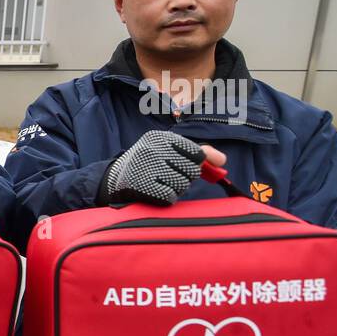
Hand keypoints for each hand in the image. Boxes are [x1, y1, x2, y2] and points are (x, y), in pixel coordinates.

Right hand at [102, 130, 216, 205]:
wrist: (114, 179)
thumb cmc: (149, 164)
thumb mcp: (169, 151)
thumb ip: (198, 153)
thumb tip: (222, 161)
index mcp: (161, 137)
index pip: (197, 154)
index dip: (195, 164)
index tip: (186, 166)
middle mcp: (153, 149)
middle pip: (191, 170)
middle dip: (184, 177)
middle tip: (168, 176)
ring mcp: (146, 167)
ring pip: (182, 185)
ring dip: (176, 189)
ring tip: (161, 183)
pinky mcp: (141, 185)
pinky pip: (170, 196)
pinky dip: (166, 198)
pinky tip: (155, 192)